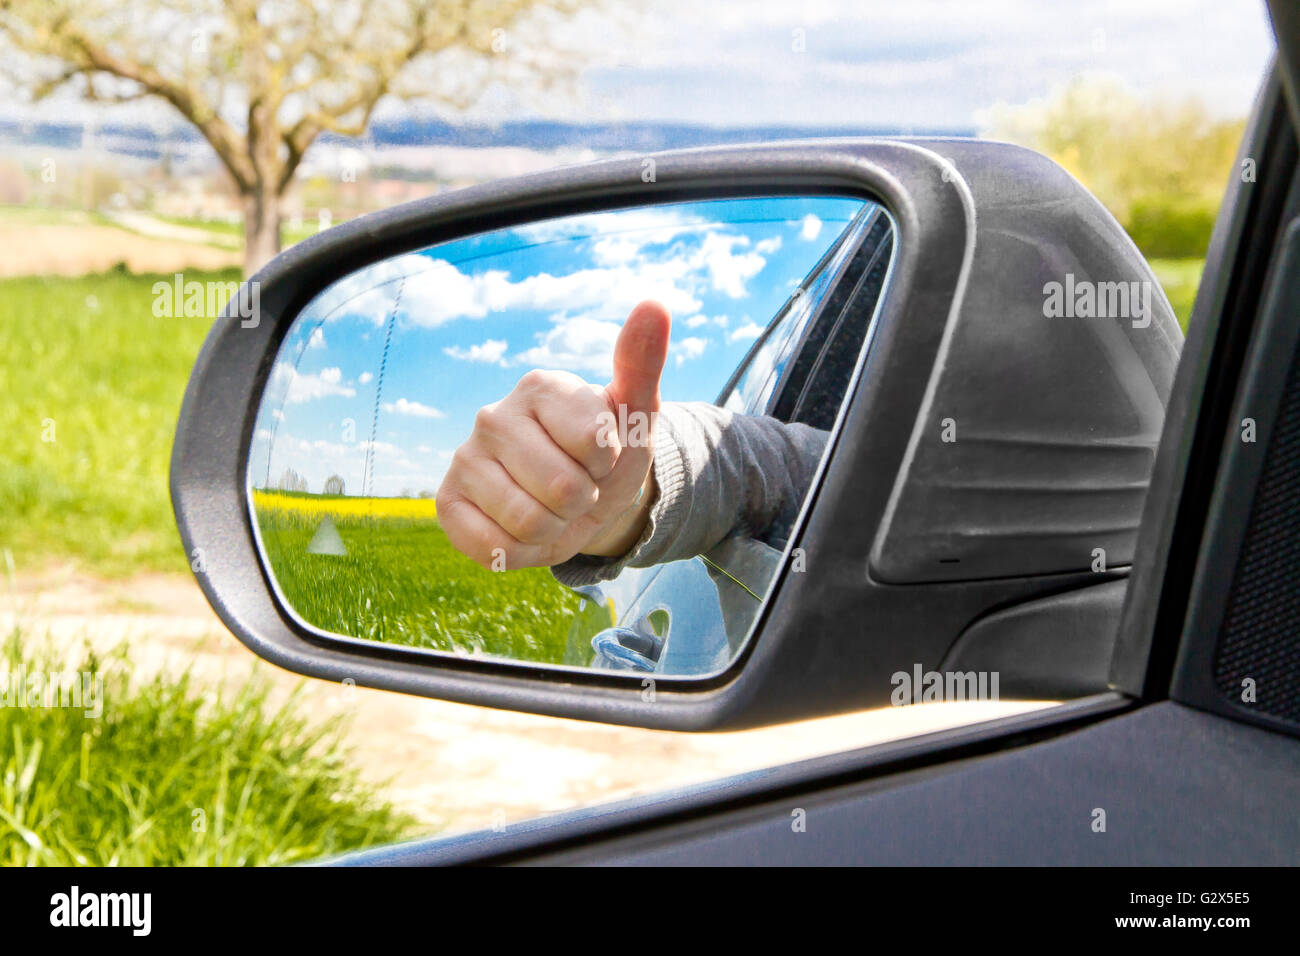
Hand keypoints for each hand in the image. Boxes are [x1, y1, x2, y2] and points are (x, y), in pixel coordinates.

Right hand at [436, 300, 671, 569]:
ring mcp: (464, 459)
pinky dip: (520, 553)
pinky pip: (494, 549)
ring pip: (530, 524)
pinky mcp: (446, 504)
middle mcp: (492, 416)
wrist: (578, 501)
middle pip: (563, 490)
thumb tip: (654, 305)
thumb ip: (642, 363)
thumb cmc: (607, 452)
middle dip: (582, 501)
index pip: (595, 444)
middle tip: (576, 488)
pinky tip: (519, 529)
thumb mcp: (635, 413)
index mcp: (540, 387)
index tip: (600, 453)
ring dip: (554, 529)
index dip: (608, 462)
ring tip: (550, 508)